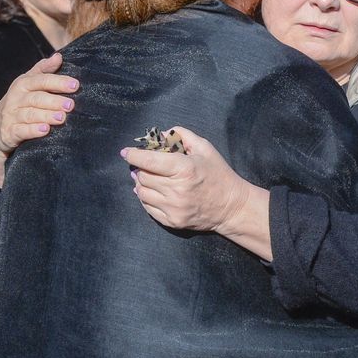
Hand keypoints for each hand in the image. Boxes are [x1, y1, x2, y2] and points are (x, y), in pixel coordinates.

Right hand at [0, 52, 78, 187]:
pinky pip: (21, 131)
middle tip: (71, 105)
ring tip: (62, 118)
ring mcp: (11, 116)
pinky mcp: (9, 132)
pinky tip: (45, 130)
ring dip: (46, 115)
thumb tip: (58, 56)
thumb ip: (43, 70)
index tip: (75, 85)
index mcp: (22, 84)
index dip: (58, 82)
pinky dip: (33, 130)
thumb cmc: (20, 101)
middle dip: (54, 101)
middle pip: (36, 98)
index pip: (41, 80)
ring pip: (30, 114)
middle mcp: (15, 98)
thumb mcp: (28, 83)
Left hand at [122, 127, 250, 234]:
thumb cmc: (218, 174)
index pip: (148, 160)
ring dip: (140, 183)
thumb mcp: (205, 148)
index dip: (133, 155)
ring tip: (145, 177)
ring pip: (142, 193)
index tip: (126, 152)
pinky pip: (148, 208)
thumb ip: (182, 135)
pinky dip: (145, 198)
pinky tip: (151, 191)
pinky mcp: (172, 221)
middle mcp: (176, 190)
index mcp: (184, 168)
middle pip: (143, 176)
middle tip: (142, 164)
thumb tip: (160, 135)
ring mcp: (173, 208)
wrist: (232, 207)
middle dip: (140, 168)